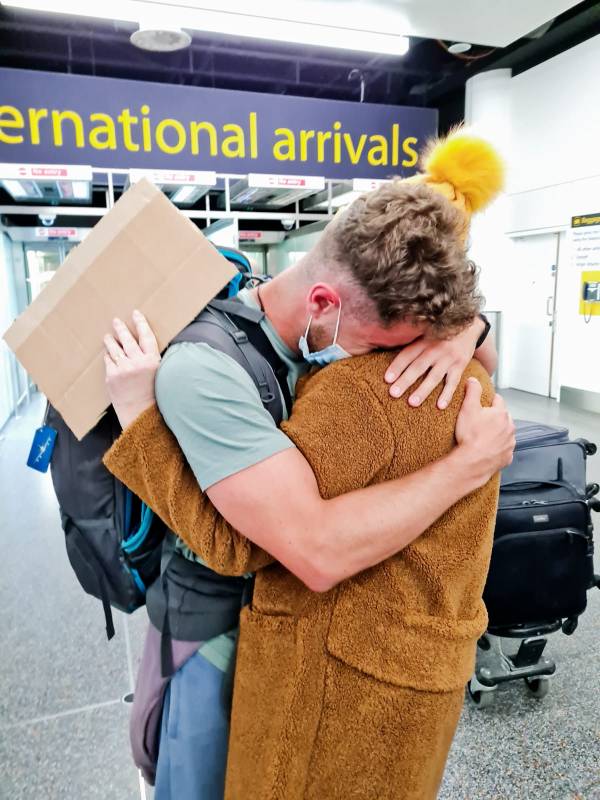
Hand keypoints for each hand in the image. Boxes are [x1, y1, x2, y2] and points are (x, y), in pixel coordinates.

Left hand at [103, 310, 160, 429]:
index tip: (136, 313)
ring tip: (108, 336)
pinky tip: (108, 353)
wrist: (140, 414)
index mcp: (152, 360)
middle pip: (127, 338)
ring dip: (110, 340)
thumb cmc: (153, 395)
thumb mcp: (159, 374)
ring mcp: (123, 368)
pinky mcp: (111, 376)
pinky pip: (108, 361)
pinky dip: (109, 356)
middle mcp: (137, 362)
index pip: (146, 335)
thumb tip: (144, 345)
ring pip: (114, 348)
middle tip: (116, 321)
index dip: (141, 323)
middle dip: (121, 328)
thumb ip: (151, 359)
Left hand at [384, 317, 483, 408]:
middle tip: (393, 393)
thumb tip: (384, 354)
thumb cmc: (439, 335)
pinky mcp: (460, 365)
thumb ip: (411, 345)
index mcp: (423, 341)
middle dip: (405, 381)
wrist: (469, 326)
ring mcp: (448, 358)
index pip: (407, 354)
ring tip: (412, 403)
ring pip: (434, 376)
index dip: (396, 366)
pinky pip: (453, 382)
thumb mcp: (426, 334)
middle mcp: (435, 349)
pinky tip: (440, 406)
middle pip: (418, 367)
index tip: (386, 379)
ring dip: (423, 390)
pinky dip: (447, 394)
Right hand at [454, 377, 515, 486]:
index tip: (483, 403)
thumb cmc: (470, 436)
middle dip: (494, 417)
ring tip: (483, 436)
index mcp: (501, 413)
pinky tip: (487, 449)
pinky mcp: (507, 457)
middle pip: (503, 417)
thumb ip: (472, 391)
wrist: (472, 462)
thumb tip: (473, 380)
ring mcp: (510, 443)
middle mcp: (510, 427)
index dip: (489, 400)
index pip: (498, 400)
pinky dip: (498, 448)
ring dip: (498, 433)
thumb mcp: (468, 408)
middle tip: (480, 421)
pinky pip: (504, 449)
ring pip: (506, 433)